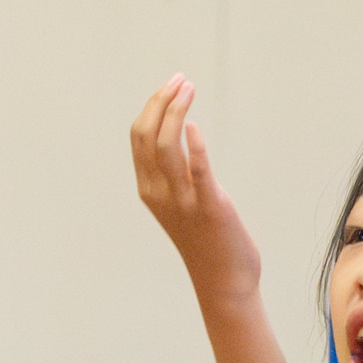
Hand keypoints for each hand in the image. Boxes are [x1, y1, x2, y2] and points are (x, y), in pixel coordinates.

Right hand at [130, 75, 262, 298]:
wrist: (223, 281)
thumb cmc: (206, 241)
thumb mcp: (179, 205)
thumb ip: (174, 176)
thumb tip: (182, 138)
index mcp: (149, 190)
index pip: (139, 137)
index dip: (152, 106)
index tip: (172, 86)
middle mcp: (160, 193)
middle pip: (148, 135)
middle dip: (161, 101)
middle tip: (181, 80)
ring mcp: (183, 201)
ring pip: (167, 147)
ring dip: (175, 111)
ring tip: (189, 88)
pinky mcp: (210, 207)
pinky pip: (198, 172)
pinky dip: (194, 147)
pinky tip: (194, 125)